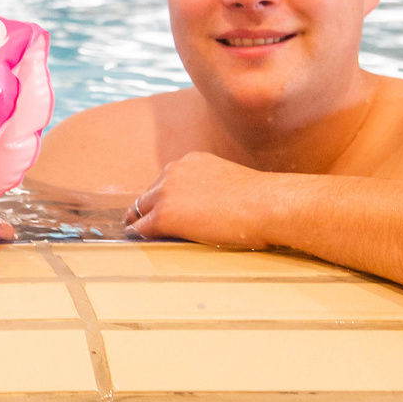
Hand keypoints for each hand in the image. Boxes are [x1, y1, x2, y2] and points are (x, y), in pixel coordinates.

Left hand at [127, 151, 279, 248]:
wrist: (266, 205)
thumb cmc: (260, 200)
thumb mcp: (230, 182)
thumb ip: (213, 188)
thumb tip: (213, 205)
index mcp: (190, 161)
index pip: (167, 180)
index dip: (163, 197)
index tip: (163, 207)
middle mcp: (174, 171)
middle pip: (149, 194)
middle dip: (146, 208)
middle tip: (142, 223)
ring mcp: (166, 193)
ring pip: (140, 209)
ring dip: (140, 221)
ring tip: (136, 232)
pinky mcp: (164, 216)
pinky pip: (141, 228)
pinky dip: (137, 234)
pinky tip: (136, 240)